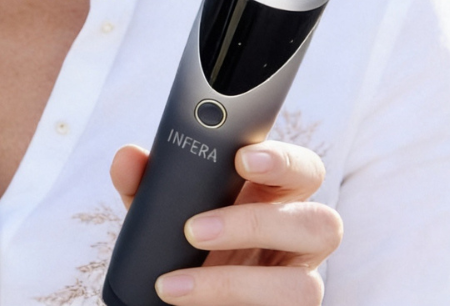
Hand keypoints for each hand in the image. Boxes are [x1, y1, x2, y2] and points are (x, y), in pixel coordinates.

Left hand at [111, 141, 342, 305]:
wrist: (173, 300)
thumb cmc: (183, 243)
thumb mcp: (160, 210)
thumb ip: (144, 180)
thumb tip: (128, 157)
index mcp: (277, 196)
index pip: (302, 167)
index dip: (282, 160)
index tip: (241, 157)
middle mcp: (299, 239)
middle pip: (321, 223)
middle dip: (257, 223)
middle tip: (193, 229)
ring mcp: (299, 285)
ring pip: (304, 285)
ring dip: (233, 283)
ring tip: (175, 285)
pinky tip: (184, 303)